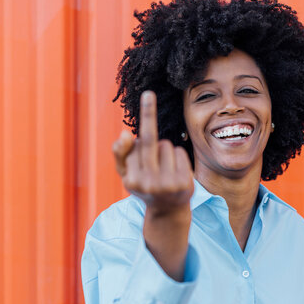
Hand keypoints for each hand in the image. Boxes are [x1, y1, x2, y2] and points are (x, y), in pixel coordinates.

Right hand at [113, 91, 193, 213]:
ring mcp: (167, 185)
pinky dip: (177, 156)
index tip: (140, 102)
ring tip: (163, 167)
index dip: (137, 132)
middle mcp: (147, 183)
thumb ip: (120, 154)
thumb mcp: (127, 173)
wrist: (167, 210)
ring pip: (166, 145)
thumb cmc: (144, 184)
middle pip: (149, 141)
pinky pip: (179, 152)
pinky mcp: (184, 183)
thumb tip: (124, 135)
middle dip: (147, 114)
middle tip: (148, 94)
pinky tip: (174, 170)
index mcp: (131, 180)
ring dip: (164, 150)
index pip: (134, 146)